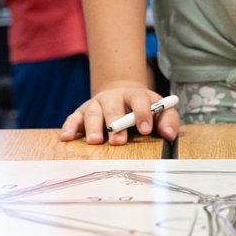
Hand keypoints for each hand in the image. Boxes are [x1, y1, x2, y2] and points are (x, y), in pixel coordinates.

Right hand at [60, 83, 179, 144]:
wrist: (122, 95)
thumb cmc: (145, 109)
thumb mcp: (161, 110)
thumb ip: (168, 120)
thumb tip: (169, 135)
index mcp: (134, 95)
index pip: (138, 100)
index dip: (142, 113)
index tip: (146, 129)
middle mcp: (113, 97)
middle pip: (112, 107)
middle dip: (115, 123)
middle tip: (118, 141)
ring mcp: (96, 103)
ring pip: (92, 112)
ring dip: (92, 126)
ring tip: (95, 141)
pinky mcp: (82, 111)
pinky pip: (74, 117)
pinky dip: (69, 126)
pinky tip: (66, 137)